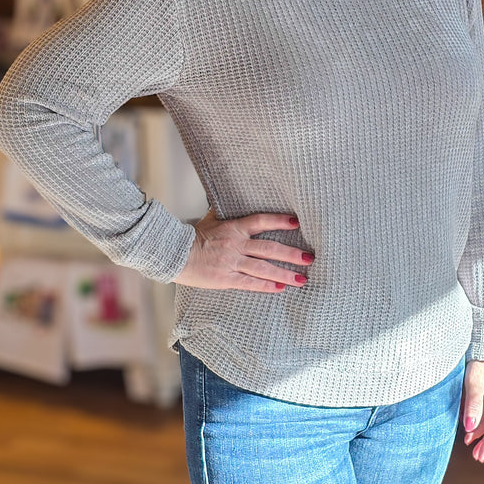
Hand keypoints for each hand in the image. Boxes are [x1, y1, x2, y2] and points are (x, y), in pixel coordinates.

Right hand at [173, 208, 312, 292]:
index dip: (279, 221)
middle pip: (269, 248)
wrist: (174, 254)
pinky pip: (250, 283)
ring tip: (302, 278)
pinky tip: (281, 288)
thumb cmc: (192, 236)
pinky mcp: (226, 278)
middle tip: (309, 258)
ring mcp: (232, 262)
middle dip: (291, 254)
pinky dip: (266, 286)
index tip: (296, 223)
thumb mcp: (210, 219)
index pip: (261, 221)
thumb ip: (224, 211)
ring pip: (264, 268)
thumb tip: (230, 195)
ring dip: (285, 274)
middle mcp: (236, 245)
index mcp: (234, 228)